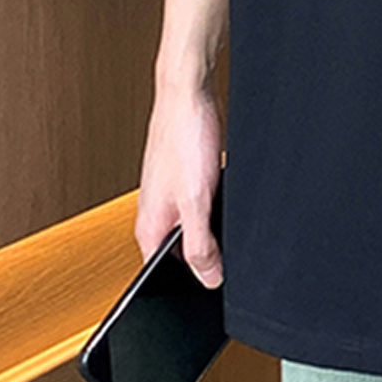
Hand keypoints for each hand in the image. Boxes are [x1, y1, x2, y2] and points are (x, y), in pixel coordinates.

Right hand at [134, 78, 223, 285]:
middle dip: (208, 258)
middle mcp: (157, 216)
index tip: (215, 287)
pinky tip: (228, 198)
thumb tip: (209, 278)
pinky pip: (203, 208)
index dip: (190, 287)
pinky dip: (217, 209)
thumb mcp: (196, 202)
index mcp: (150, 229)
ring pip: (195, 230)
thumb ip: (200, 245)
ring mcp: (171, 198)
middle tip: (231, 250)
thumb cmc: (184, 137)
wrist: (189, 94)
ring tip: (229, 218)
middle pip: (182, 255)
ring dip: (214, 230)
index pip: (162, 277)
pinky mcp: (187, 182)